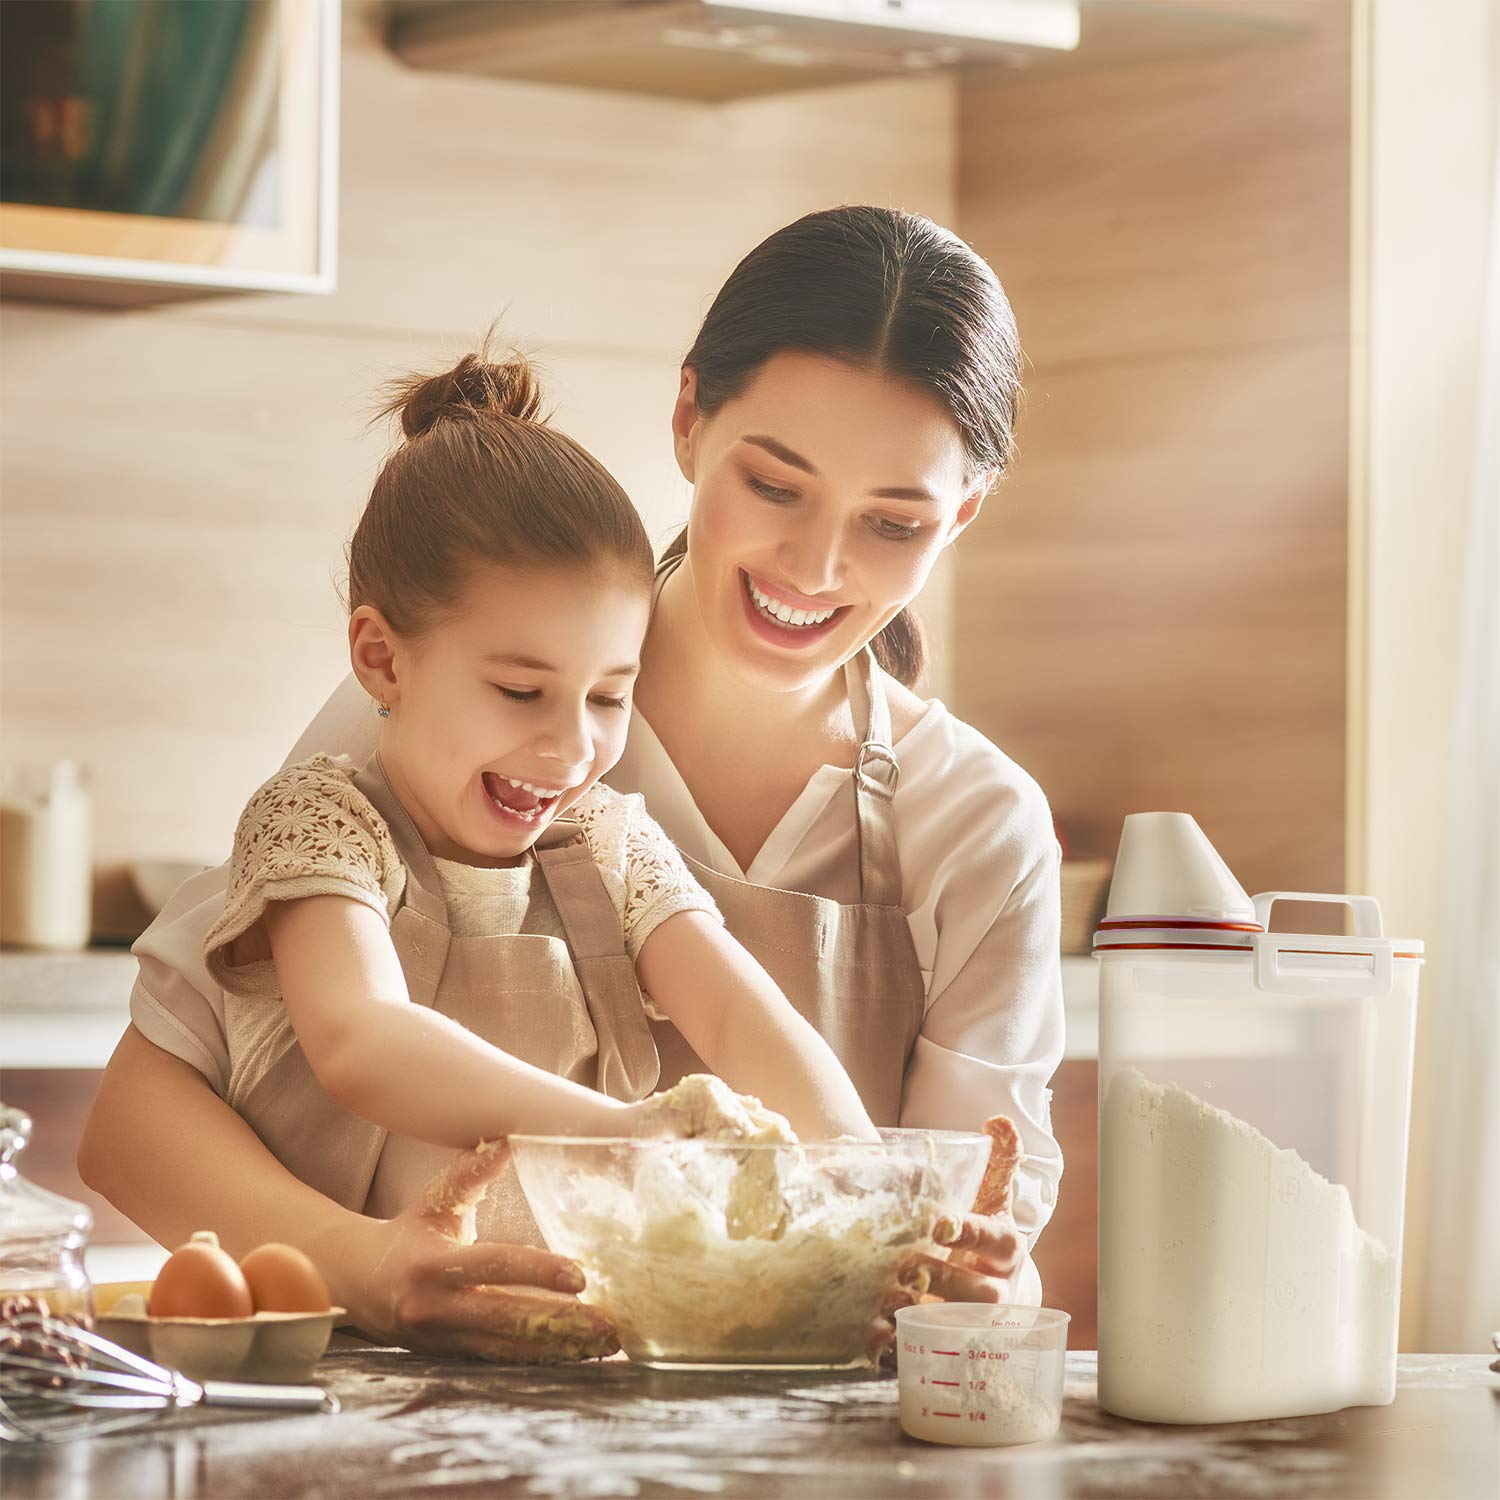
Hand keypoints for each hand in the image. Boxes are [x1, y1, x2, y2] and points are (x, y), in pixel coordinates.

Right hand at [309, 1139, 618, 1362]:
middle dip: (562, 1322)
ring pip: (508, 1348)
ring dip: (559, 1348)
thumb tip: (504, 1142)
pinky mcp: (450, 1356)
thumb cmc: (406, 1235)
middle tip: (609, 1324)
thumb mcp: (434, 1203)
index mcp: (434, 1264)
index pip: (494, 1266)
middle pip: (508, 1318)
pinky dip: (538, 1358)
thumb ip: (468, 1176)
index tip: (581, 1276)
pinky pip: (500, 1360)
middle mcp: (437, 1307)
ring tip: (605, 1345)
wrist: (356, 1284)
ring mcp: (443, 1339)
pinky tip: (575, 1356)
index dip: (538, 1271)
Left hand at [865, 1116, 1027, 1368]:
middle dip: (945, 1280)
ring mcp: (974, 1322)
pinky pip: (927, 1351)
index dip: (967, 1233)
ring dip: (924, 1315)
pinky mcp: (950, 1344)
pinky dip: (902, 1350)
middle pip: (979, 1293)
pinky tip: (875, 1343)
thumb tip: (998, 1121)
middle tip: (909, 1266)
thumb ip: (997, 1162)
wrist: (997, 1290)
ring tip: (889, 1301)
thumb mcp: (993, 1197)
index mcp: (1005, 1248)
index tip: (939, 1225)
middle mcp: (995, 1290)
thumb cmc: (987, 1235)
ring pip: (956, 1325)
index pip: (992, 1240)